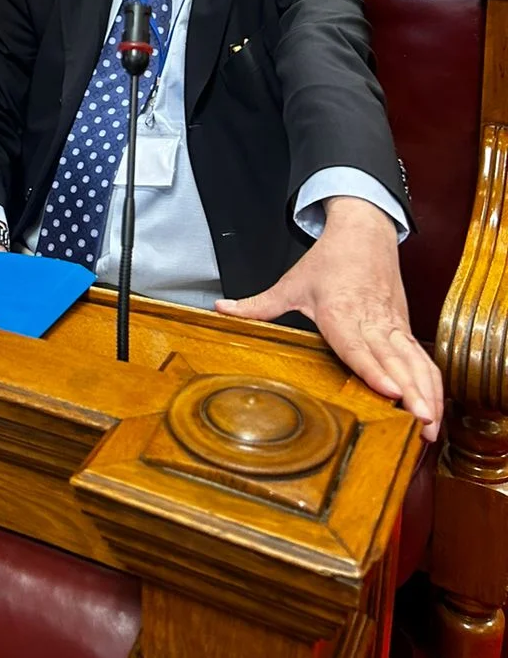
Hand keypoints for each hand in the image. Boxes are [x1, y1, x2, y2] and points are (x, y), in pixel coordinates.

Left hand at [215, 196, 443, 440]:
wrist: (363, 232)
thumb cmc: (327, 259)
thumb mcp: (290, 283)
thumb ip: (258, 305)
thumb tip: (221, 310)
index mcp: (339, 311)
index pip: (357, 345)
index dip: (373, 369)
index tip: (390, 391)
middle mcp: (370, 320)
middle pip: (392, 360)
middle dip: (409, 393)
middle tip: (420, 422)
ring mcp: (391, 324)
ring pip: (412, 361)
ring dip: (425, 392)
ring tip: (430, 425)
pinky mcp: (403, 327)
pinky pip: (420, 357)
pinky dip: (431, 382)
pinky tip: (434, 408)